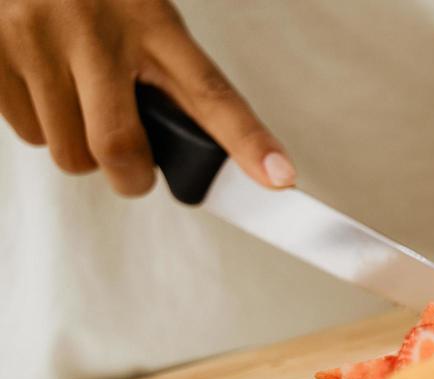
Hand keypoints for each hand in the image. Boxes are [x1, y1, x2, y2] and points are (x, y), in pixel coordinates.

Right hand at [0, 0, 292, 195]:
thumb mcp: (140, 9)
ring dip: (79, 145)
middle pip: (119, 148)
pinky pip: (25, 132)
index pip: (210, 92)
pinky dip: (38, 123)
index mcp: (150, 20)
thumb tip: (199, 145)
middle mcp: (95, 32)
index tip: (280, 178)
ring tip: (78, 98)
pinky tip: (44, 84)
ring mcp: (37, 42)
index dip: (248, 142)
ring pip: (68, 150)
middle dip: (130, 174)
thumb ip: (169, 71)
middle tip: (133, 166)